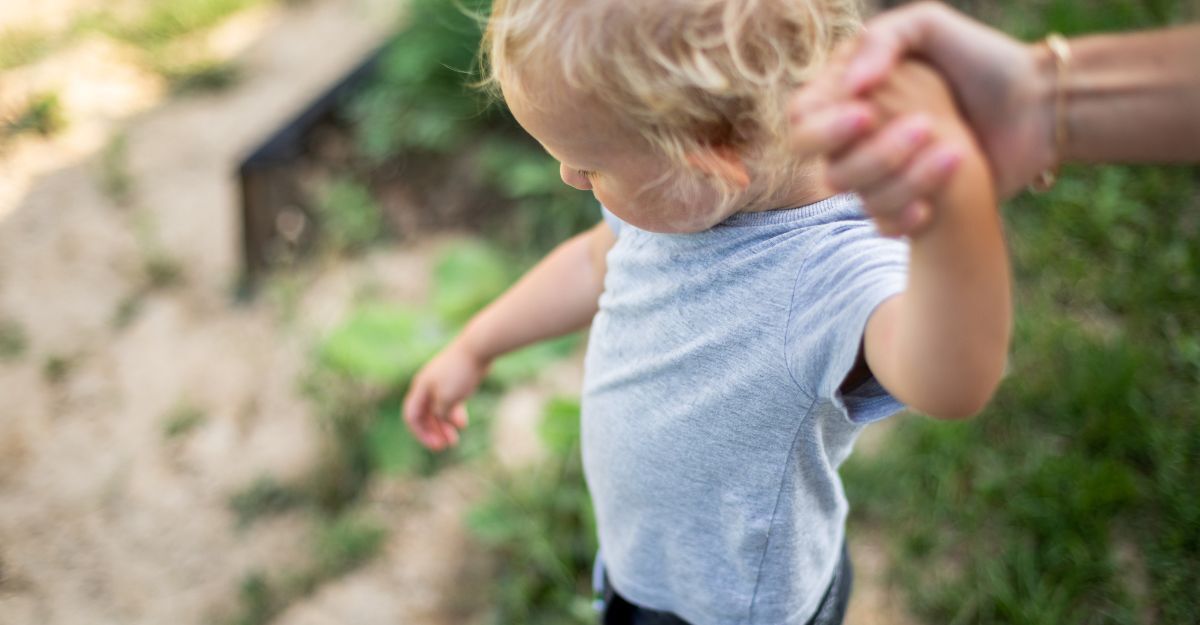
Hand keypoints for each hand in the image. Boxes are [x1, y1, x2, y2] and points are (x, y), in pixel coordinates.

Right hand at [403, 338, 489, 450]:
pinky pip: (449, 401)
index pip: (411, 416)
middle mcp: (427, 385)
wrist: (477, 348)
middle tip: (447, 445)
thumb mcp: (448, 398)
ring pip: (437, 409)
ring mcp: (440, 382)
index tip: (436, 445)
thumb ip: (441, 414)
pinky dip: (453, 414)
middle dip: (433, 431)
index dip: (420, 433)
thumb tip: (441, 420)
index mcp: (420, 388)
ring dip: (443, 425)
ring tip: (455, 439)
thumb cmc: (461, 372)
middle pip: (424, 414)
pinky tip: (463, 424)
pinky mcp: (454, 380)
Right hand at [790, 2, 1054, 203]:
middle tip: (922, 128)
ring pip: (853, 193)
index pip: (802, 116)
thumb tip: (850, 89)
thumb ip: (879, 41)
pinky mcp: (907, 203)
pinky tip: (933, 205)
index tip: (867, 113)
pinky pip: (880, 222)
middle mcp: (856, 137)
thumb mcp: (929, 26)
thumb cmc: (984, 59)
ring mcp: (880, 173)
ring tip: (954, 152)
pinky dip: (902, 216)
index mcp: (849, 93)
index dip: (825, 123)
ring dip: (899, 177)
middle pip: (823, 162)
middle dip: (868, 152)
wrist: (1039, 108)